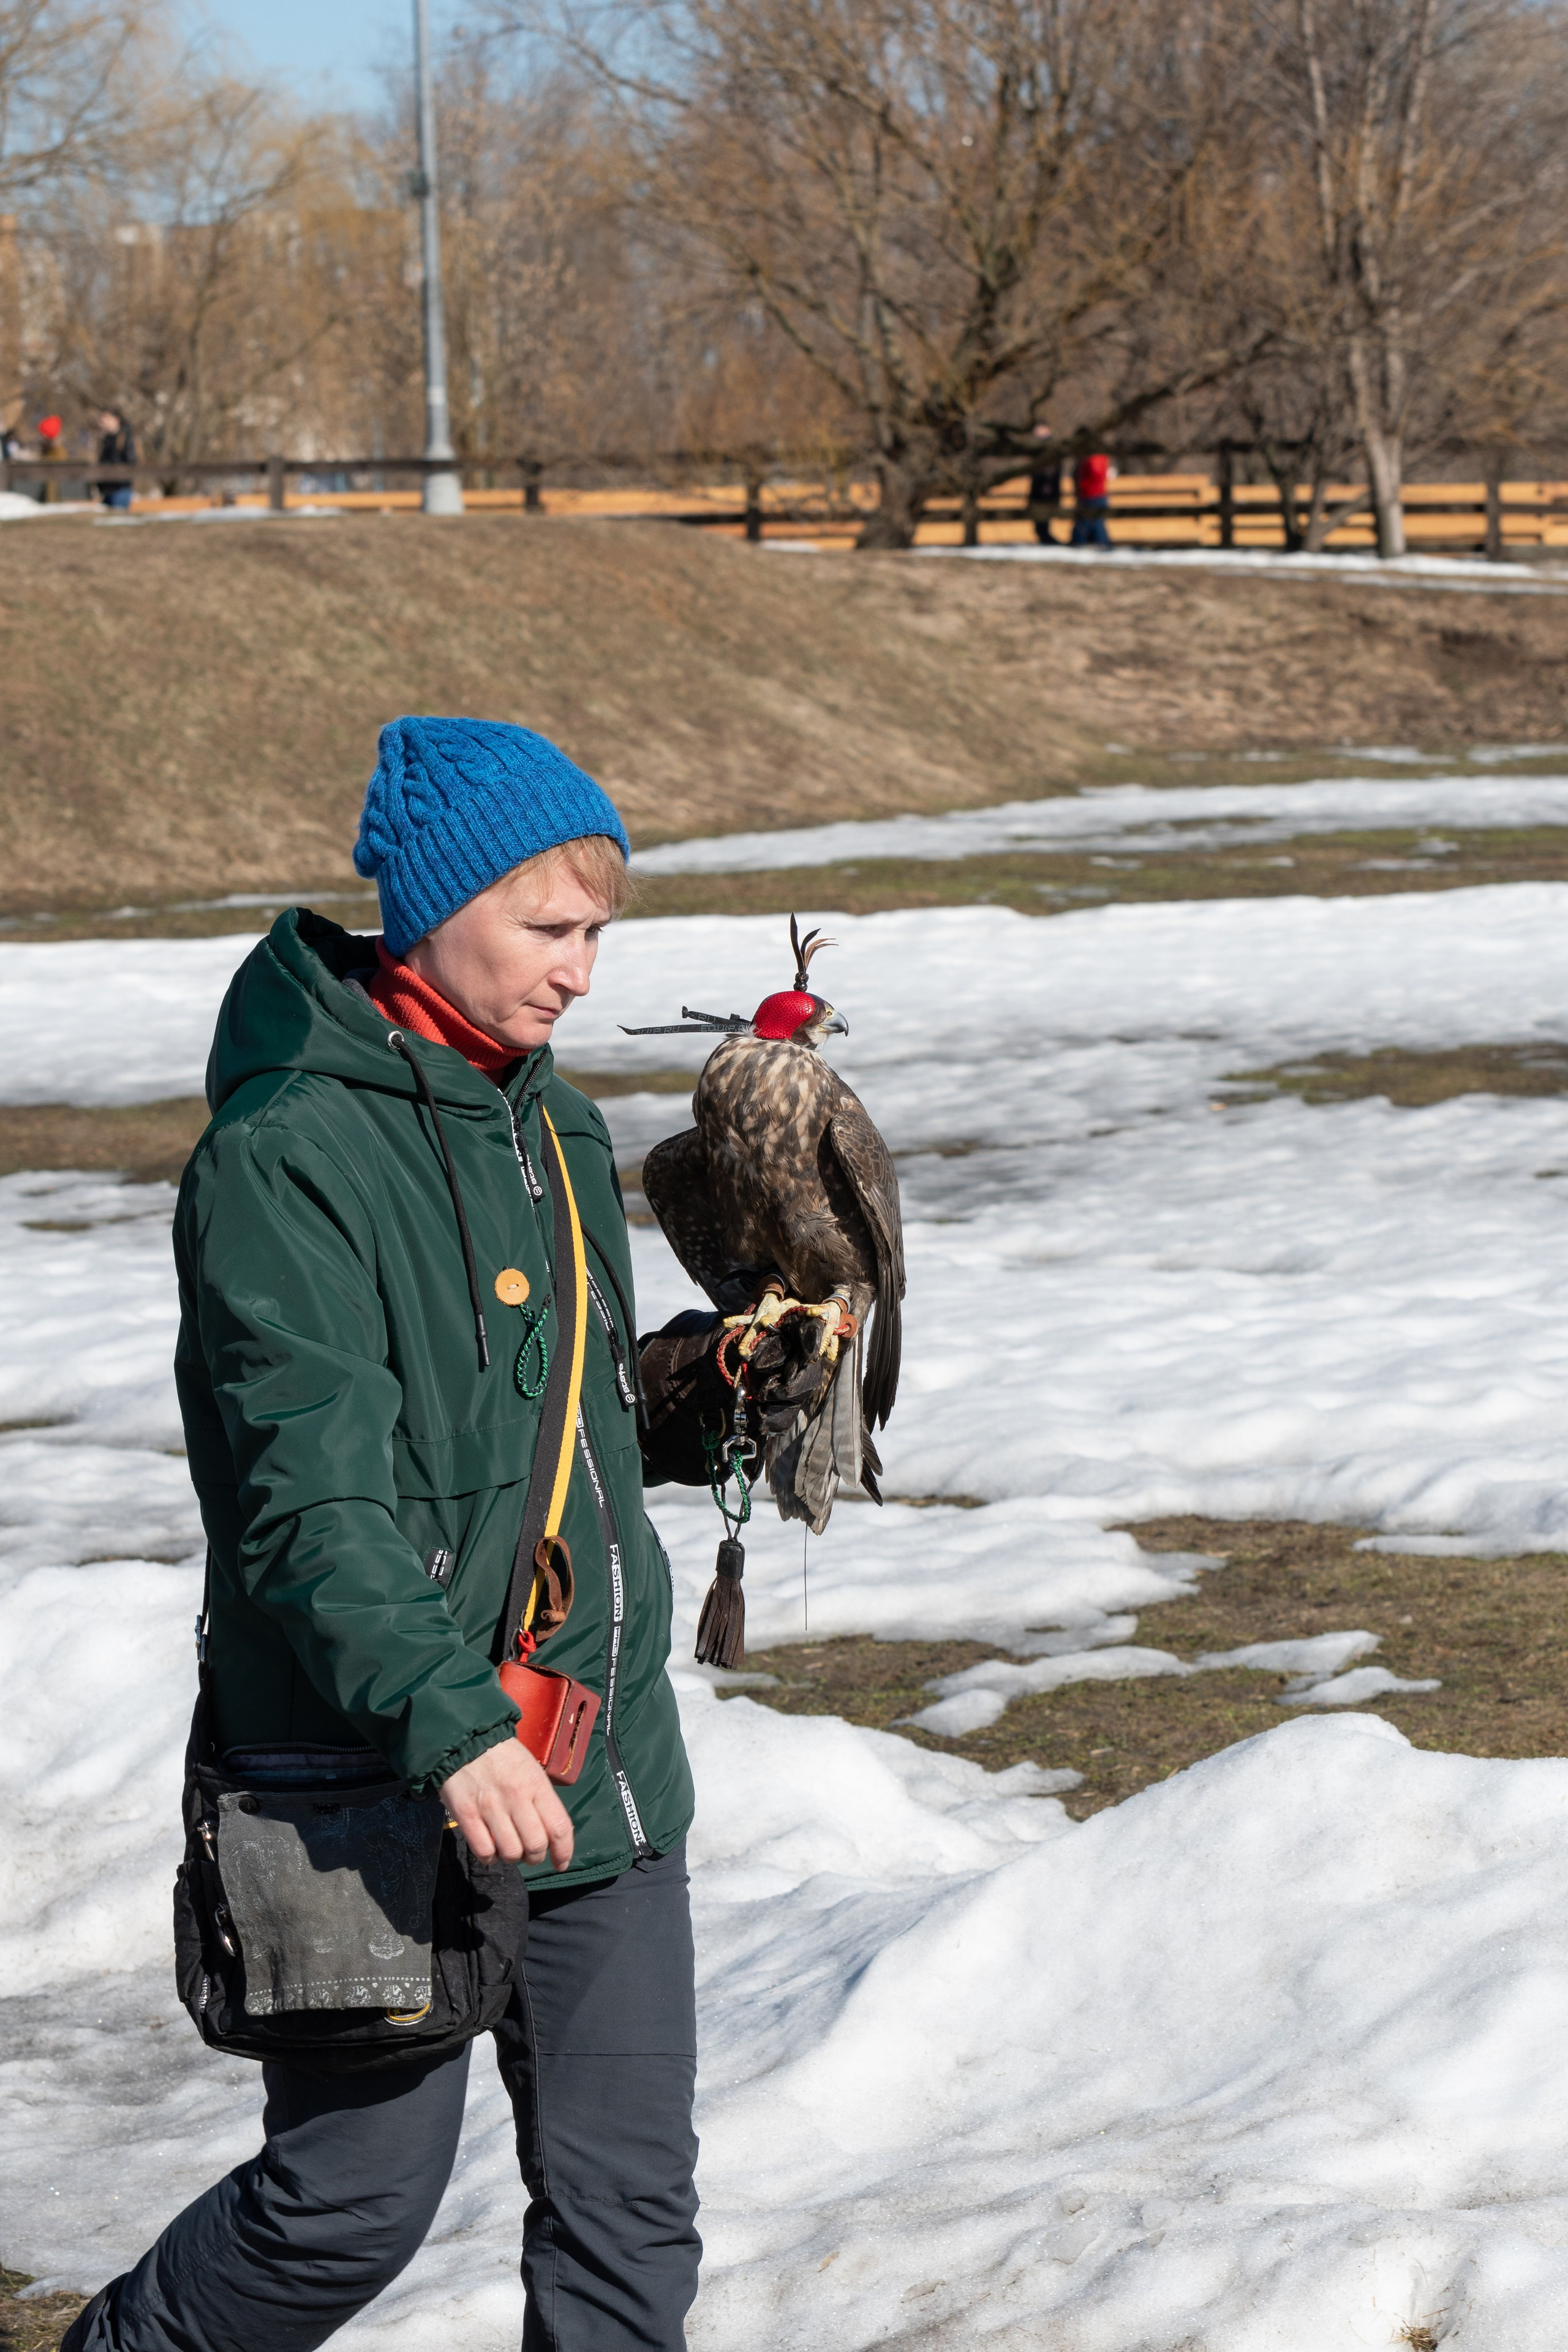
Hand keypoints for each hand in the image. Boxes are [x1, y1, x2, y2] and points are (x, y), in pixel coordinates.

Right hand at [441, 1736, 573, 1870]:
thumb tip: (552, 1832)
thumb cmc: (502, 1755)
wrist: (465, 1739)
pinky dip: (489, 1856)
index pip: (559, 1827)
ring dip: (512, 1857)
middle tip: (529, 1853)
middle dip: (535, 1857)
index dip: (564, 1852)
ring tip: (509, 1849)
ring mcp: (490, 1807)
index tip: (561, 1863)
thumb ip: (542, 1798)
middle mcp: (516, 1797)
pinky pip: (484, 1850)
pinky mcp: (466, 1814)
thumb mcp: (531, 1768)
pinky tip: (490, 1848)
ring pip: (511, 1852)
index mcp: (536, 1784)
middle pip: (536, 1845)